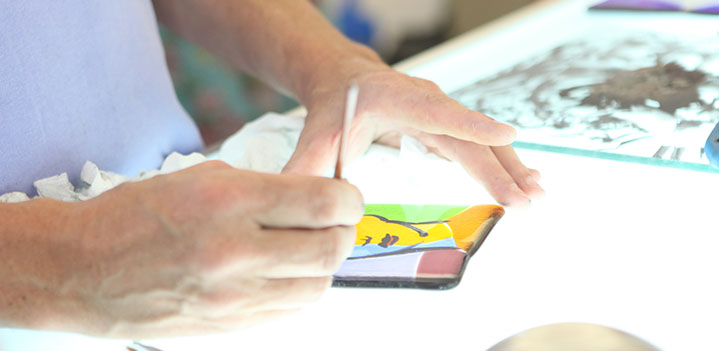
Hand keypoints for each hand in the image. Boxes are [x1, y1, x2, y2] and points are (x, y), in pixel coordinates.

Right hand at [32, 161, 362, 337]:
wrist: (83, 271)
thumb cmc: (137, 215)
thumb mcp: (201, 178)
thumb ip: (264, 188)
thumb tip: (313, 198)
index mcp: (228, 202)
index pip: (323, 202)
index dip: (349, 197)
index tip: (347, 196)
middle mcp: (235, 251)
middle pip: (330, 248)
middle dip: (345, 230)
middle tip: (338, 221)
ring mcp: (233, 296)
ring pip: (318, 285)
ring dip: (325, 264)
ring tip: (310, 247)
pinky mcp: (230, 325)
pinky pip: (291, 310)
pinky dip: (301, 288)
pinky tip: (287, 272)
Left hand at [283, 61, 543, 206]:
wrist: (346, 80)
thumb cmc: (335, 104)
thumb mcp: (317, 134)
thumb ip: (306, 166)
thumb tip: (293, 202)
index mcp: (397, 99)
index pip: (437, 113)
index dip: (470, 126)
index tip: (505, 136)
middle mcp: (428, 103)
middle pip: (469, 137)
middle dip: (500, 168)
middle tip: (526, 199)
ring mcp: (443, 113)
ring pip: (483, 143)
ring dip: (512, 169)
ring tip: (538, 196)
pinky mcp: (449, 127)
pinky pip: (480, 148)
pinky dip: (503, 166)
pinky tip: (524, 185)